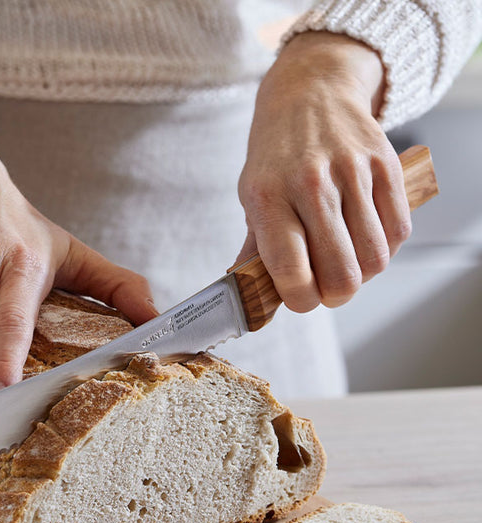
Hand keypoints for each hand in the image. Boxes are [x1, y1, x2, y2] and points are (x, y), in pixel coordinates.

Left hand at [235, 31, 411, 311]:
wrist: (309, 93)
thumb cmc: (276, 157)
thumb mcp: (252, 199)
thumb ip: (255, 251)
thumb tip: (252, 302)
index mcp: (268, 198)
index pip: (292, 270)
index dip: (301, 300)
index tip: (302, 299)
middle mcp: (310, 184)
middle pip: (341, 273)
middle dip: (334, 295)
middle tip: (327, 290)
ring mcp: (352, 172)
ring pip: (374, 258)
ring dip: (361, 275)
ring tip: (346, 264)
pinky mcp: (385, 164)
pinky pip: (398, 231)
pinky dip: (385, 249)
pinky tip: (365, 242)